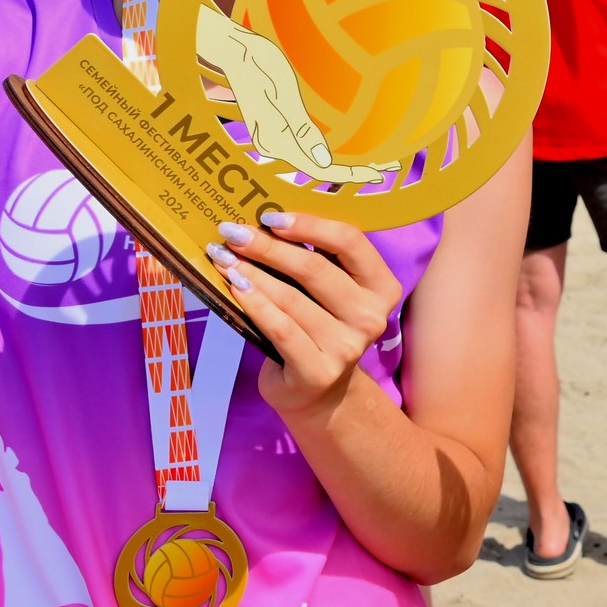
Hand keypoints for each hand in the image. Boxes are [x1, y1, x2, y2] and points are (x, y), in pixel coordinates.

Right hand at [197, 6, 398, 184]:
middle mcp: (276, 144)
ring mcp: (276, 136)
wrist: (232, 48)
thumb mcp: (281, 91)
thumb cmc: (257, 62)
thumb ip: (300, 128)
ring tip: (377, 158)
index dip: (350, 175)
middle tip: (390, 166)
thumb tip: (322, 160)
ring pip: (316, 157)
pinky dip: (330, 148)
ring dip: (345, 160)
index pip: (320, 169)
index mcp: (277, 140)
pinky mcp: (277, 125)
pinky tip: (347, 142)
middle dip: (355, 170)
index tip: (380, 175)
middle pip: (320, 167)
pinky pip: (307, 144)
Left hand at [210, 211, 404, 417]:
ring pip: (291, 298)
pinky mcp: (319, 370)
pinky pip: (280, 328)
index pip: (350, 242)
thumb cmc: (318, 326)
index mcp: (382, 286)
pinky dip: (254, 304)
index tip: (270, 216)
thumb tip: (266, 220)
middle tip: (233, 232)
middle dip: (267, 247)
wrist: (318, 390)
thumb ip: (315, 259)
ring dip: (251, 273)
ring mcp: (348, 347)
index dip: (309, 224)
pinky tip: (234, 288)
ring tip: (223, 257)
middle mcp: (371, 316)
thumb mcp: (328, 290)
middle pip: (315, 268)